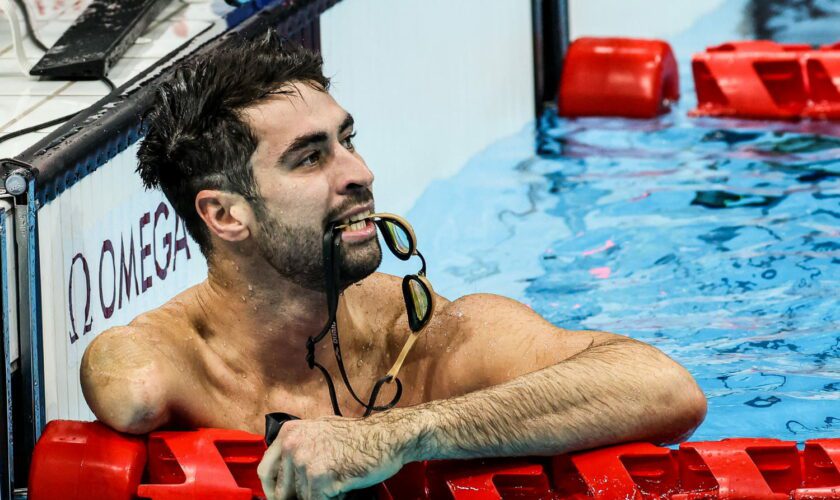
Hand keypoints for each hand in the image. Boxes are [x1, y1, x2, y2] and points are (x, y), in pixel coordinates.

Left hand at [257, 416, 409, 499]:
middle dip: (300, 496)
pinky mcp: (320, 478)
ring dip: (320, 495)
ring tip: (338, 481)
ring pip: (303, 497)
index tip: (280, 498)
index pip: (266, 471)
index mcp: (289, 433)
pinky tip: (344, 485)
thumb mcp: (319, 432)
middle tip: (319, 490)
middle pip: (283, 490)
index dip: (273, 490)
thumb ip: (299, 447)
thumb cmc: (358, 437)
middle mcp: (293, 445)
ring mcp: (305, 461)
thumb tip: (282, 473)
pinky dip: (333, 499)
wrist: (386, 437)